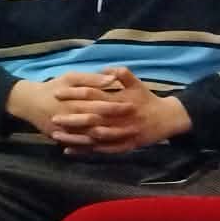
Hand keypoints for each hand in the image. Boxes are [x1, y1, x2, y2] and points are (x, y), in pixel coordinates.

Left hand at [46, 65, 191, 153]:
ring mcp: (119, 134)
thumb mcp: (137, 84)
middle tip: (52, 118)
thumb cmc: (148, 100)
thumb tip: (105, 69)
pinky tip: (68, 150)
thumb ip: (122, 74)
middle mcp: (117, 118)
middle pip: (90, 118)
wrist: (167, 120)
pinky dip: (84, 151)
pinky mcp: (120, 147)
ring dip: (73, 137)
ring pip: (92, 137)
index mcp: (118, 101)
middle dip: (70, 118)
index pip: (92, 95)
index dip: (74, 93)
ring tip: (55, 136)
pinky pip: (99, 150)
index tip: (57, 93)